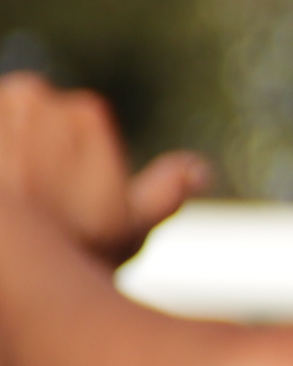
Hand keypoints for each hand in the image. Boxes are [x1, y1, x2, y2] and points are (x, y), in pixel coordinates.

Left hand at [0, 74, 211, 265]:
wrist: (13, 270)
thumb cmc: (74, 253)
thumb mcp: (132, 231)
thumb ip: (164, 194)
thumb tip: (199, 169)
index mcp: (86, 112)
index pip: (75, 119)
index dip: (68, 163)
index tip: (63, 199)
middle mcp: (35, 95)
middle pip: (28, 114)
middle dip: (26, 151)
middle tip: (29, 199)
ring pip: (1, 123)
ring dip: (5, 156)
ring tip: (13, 196)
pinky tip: (6, 200)